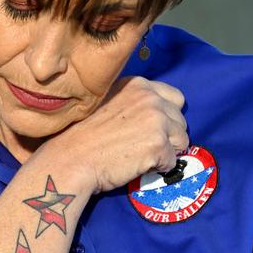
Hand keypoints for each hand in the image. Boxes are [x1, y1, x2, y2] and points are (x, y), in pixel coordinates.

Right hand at [34, 75, 188, 195]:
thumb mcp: (108, 104)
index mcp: (138, 85)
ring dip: (166, 151)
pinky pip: (172, 161)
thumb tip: (158, 115)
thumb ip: (134, 102)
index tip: (148, 129)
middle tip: (141, 146)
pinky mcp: (158, 145)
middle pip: (180, 120)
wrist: (70, 159)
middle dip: (167, 135)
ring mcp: (156, 121)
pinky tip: (136, 165)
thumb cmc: (82, 136)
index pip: (175, 98)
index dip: (165, 116)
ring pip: (182, 140)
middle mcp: (150, 98)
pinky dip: (158, 168)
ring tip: (139, 156)